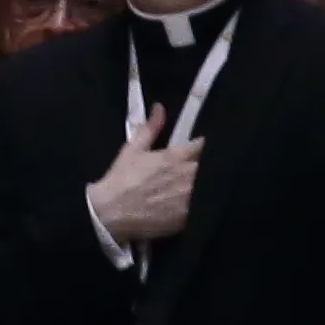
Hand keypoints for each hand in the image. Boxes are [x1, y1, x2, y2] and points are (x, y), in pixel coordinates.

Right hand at [89, 110, 203, 247]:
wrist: (110, 214)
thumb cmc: (120, 180)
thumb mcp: (132, 150)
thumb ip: (150, 129)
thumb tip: (160, 107)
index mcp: (176, 157)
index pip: (204, 145)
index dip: (206, 145)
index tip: (206, 147)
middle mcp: (188, 175)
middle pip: (213, 166)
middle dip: (211, 165)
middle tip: (207, 167)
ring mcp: (191, 197)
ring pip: (212, 186)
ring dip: (210, 184)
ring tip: (207, 186)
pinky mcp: (190, 216)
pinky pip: (206, 208)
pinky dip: (206, 204)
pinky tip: (200, 205)